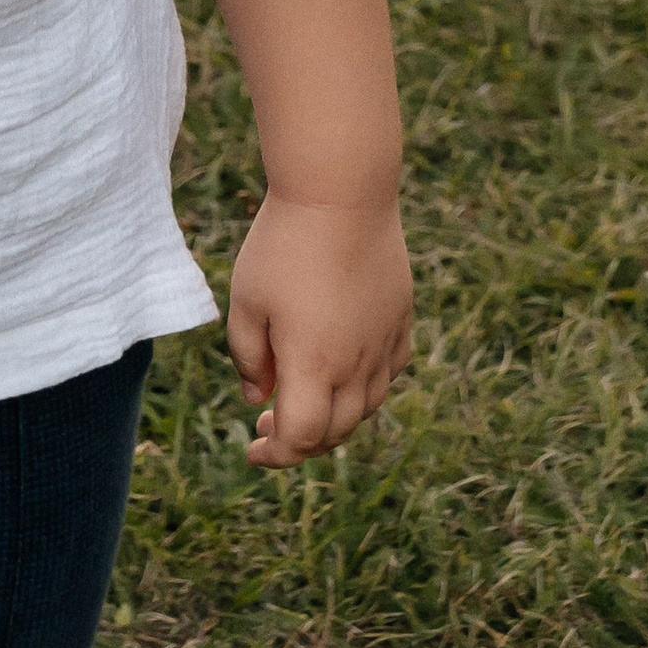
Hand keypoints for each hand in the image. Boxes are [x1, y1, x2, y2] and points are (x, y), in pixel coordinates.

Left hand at [226, 189, 411, 467]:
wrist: (340, 192)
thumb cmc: (283, 244)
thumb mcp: (246, 300)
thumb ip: (247, 357)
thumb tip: (259, 397)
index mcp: (313, 366)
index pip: (301, 439)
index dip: (276, 455)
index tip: (253, 449)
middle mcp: (356, 366)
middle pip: (335, 432)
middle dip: (301, 441)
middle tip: (269, 425)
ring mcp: (383, 343)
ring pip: (365, 407)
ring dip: (334, 417)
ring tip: (303, 399)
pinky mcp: (400, 319)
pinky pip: (388, 373)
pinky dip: (365, 387)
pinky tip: (343, 371)